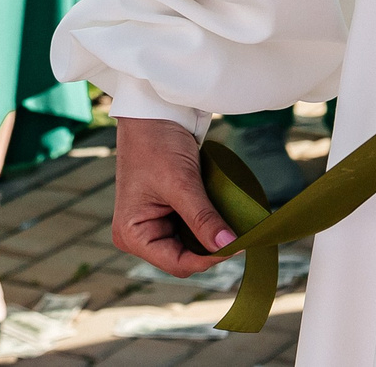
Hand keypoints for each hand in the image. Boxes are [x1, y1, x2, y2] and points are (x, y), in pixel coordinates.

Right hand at [111, 116, 236, 275]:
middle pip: (184, 257)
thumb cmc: (156, 143)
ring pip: (191, 245)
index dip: (208, 259)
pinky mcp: (167, 212)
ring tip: (235, 226)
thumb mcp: (181, 183)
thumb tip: (229, 244)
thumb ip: (203, 218)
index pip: (177, 263)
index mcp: (132, 235)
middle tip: (242, 236)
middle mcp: (140, 235)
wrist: (154, 111)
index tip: (238, 246)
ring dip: (212, 237)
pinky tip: (224, 217)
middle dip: (211, 249)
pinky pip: (191, 229)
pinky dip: (208, 224)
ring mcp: (153, 224)